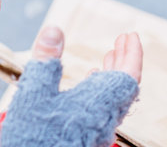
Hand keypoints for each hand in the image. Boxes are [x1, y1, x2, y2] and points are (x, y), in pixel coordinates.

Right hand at [0, 26, 141, 145]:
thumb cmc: (35, 139)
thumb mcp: (34, 94)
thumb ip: (45, 61)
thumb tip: (54, 31)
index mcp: (97, 104)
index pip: (128, 75)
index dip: (132, 53)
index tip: (131, 36)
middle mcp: (104, 117)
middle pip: (125, 85)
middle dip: (125, 59)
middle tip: (123, 41)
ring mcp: (98, 129)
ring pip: (115, 97)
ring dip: (114, 74)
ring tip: (109, 57)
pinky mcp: (89, 137)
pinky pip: (105, 108)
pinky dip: (102, 89)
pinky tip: (90, 83)